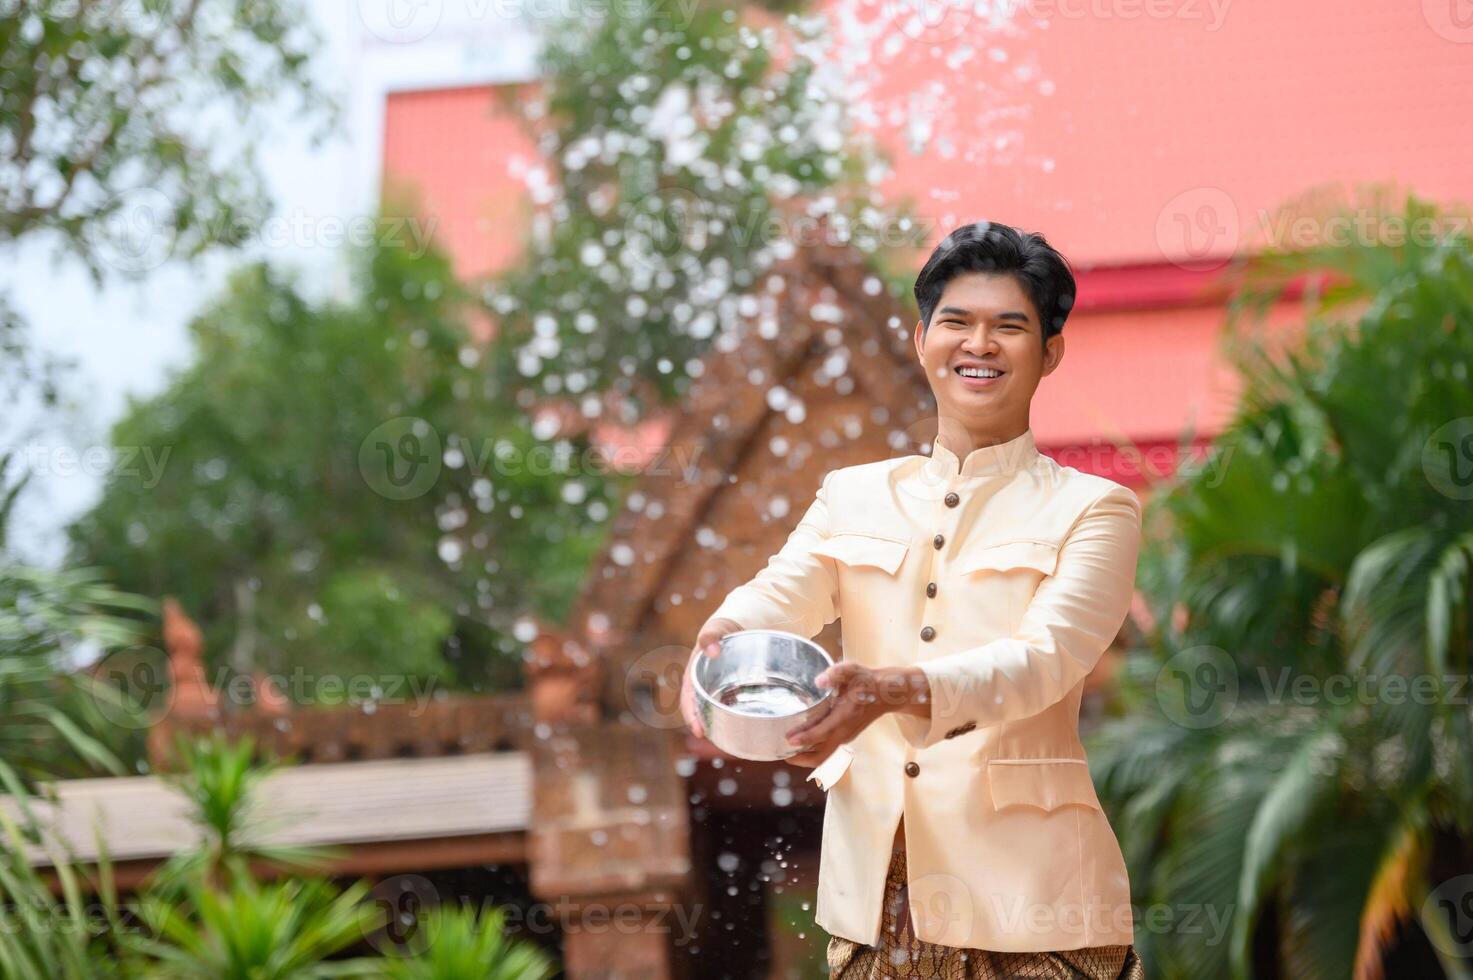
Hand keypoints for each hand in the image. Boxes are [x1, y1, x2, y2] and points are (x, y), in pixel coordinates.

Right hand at [680, 617, 743, 739]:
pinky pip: (733, 706)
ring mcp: (719, 690)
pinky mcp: (734, 691)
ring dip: (722, 725)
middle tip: (718, 741)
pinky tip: (749, 725)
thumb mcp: (716, 629)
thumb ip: (711, 636)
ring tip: (734, 739)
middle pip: (702, 710)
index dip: (691, 716)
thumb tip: (711, 651)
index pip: (688, 700)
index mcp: (694, 674)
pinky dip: (737, 716)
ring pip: (717, 711)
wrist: (739, 626)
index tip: (699, 731)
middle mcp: (705, 685)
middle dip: (707, 727)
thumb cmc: (723, 629)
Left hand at [783, 661, 891, 764]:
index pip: (824, 732)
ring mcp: (846, 737)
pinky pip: (827, 751)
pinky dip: (813, 752)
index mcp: (846, 716)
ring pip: (824, 757)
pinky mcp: (846, 737)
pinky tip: (801, 745)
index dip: (806, 738)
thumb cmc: (866, 680)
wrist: (886, 693)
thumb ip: (835, 673)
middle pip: (822, 756)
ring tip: (786, 752)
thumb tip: (819, 680)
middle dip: (800, 758)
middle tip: (782, 753)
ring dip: (805, 758)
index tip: (788, 739)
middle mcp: (845, 731)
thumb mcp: (852, 670)